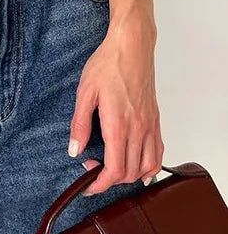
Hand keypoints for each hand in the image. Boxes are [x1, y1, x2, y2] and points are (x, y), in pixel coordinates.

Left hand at [68, 11, 162, 194]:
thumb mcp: (85, 92)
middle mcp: (138, 129)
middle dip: (109, 180)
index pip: (114, 169)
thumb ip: (79, 124)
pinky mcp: (156, 120)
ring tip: (111, 168)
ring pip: (147, 167)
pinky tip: (139, 167)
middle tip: (92, 169)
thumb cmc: (107, 65)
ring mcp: (150, 126)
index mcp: (118, 124)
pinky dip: (149, 166)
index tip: (88, 185)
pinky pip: (158, 152)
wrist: (131, 47)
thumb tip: (75, 150)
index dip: (100, 184)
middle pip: (129, 172)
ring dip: (129, 176)